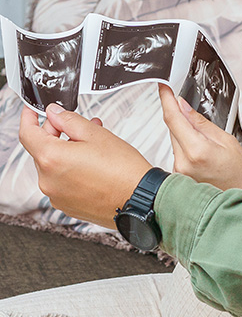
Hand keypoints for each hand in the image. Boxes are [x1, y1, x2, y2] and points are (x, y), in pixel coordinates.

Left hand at [19, 104, 151, 227]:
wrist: (140, 198)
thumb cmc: (124, 171)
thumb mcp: (97, 135)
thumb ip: (70, 120)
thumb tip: (55, 114)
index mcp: (52, 159)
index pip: (27, 134)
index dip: (28, 118)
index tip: (31, 111)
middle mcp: (48, 180)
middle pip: (42, 150)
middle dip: (56, 134)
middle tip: (77, 126)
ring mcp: (57, 195)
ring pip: (53, 166)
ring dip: (66, 153)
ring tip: (92, 146)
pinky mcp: (67, 205)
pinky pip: (62, 182)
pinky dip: (71, 171)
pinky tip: (92, 165)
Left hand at [159, 84, 241, 199]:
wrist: (241, 200)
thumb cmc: (240, 174)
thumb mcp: (227, 141)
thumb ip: (201, 123)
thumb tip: (183, 108)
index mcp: (197, 151)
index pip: (174, 118)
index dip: (166, 99)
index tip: (163, 87)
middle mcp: (183, 163)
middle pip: (173, 129)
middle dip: (182, 118)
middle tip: (199, 120)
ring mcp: (178, 172)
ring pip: (174, 141)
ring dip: (185, 135)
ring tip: (209, 146)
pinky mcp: (177, 177)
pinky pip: (177, 153)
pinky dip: (186, 148)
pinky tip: (203, 156)